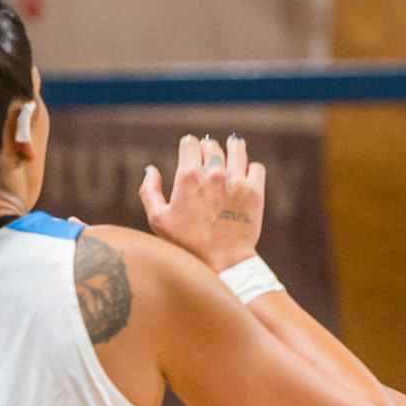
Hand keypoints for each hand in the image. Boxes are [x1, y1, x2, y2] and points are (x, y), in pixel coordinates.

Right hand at [139, 134, 266, 272]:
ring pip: (237, 148)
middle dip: (207, 149)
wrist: (223, 263)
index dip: (188, 145)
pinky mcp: (255, 191)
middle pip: (212, 144)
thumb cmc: (187, 244)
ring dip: (232, 148)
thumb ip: (149, 191)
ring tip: (231, 151)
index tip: (190, 151)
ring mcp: (236, 181)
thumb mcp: (158, 220)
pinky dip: (250, 169)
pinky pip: (256, 167)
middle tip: (207, 158)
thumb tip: (150, 169)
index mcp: (188, 176)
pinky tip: (244, 175)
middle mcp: (213, 173)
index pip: (190, 142)